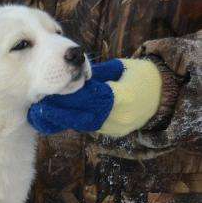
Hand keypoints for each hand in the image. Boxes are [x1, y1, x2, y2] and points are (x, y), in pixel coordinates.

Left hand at [28, 58, 162, 136]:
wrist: (164, 95)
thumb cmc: (140, 75)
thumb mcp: (119, 69)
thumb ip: (95, 74)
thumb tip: (69, 75)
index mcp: (122, 97)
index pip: (89, 99)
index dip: (67, 98)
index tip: (47, 94)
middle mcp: (119, 117)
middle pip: (82, 117)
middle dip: (59, 112)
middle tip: (37, 107)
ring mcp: (116, 128)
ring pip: (82, 124)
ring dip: (62, 118)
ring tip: (41, 112)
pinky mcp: (112, 133)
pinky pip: (87, 127)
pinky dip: (72, 121)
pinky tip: (54, 118)